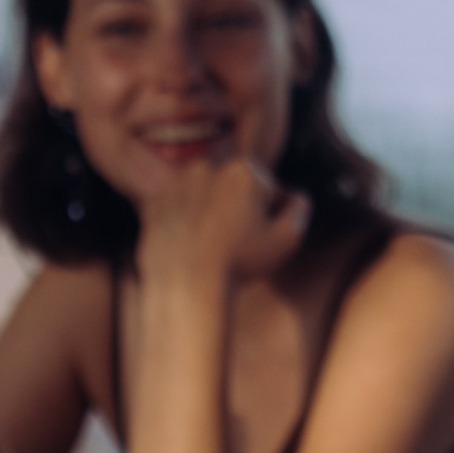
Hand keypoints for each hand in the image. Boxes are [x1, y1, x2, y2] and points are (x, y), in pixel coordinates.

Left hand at [133, 154, 312, 288]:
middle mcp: (207, 167)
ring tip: (212, 247)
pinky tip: (190, 247)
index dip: (268, 215)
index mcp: (244, 169)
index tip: (259, 236)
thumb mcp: (288, 238)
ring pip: (204, 197)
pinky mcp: (154, 204)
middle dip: (238, 208)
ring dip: (210, 213)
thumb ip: (299, 208)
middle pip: (233, 188)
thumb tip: (295, 195)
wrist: (186, 285)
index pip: (266, 188)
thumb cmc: (240, 263)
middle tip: (236, 243)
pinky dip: (184, 222)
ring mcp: (176, 184)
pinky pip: (178, 209)